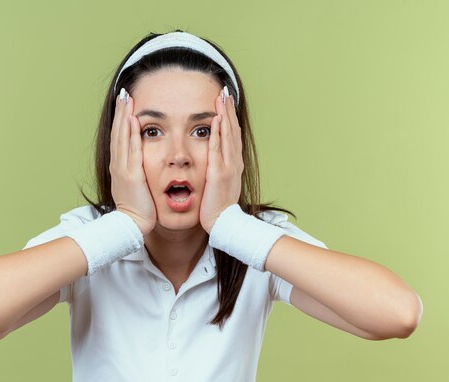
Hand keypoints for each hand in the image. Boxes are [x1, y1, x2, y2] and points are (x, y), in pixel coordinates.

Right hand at [109, 90, 156, 235]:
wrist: (130, 225)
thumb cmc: (136, 209)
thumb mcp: (134, 186)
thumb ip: (136, 173)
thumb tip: (139, 165)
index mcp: (120, 166)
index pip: (120, 137)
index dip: (121, 119)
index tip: (125, 103)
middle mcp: (118, 164)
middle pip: (118, 132)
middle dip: (121, 111)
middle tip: (123, 92)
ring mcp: (123, 168)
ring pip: (122, 137)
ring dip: (124, 116)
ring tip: (126, 99)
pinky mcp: (131, 174)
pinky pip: (131, 150)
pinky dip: (131, 134)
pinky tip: (132, 120)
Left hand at [199, 89, 243, 233]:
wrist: (223, 223)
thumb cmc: (218, 206)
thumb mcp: (220, 183)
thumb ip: (218, 168)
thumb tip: (215, 160)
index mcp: (233, 164)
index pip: (232, 135)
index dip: (230, 117)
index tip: (226, 101)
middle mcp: (234, 162)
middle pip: (232, 130)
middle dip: (228, 110)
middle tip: (225, 91)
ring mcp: (228, 167)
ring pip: (228, 135)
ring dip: (225, 115)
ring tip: (221, 98)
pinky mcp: (219, 174)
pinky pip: (218, 149)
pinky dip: (218, 133)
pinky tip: (216, 120)